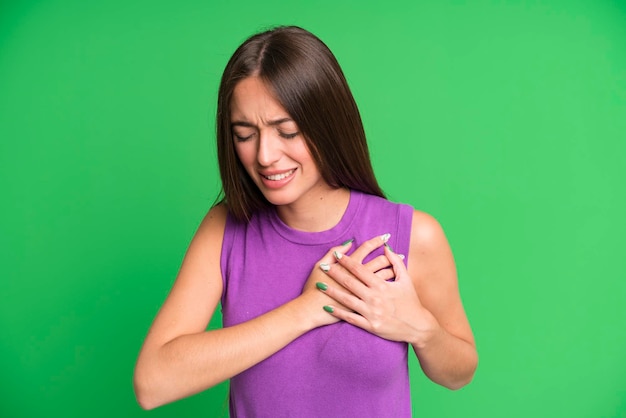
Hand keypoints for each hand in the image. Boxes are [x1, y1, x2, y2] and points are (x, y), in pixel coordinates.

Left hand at [317, 235, 438, 344]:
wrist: (418, 326)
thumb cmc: (411, 301)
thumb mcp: (406, 280)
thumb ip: (396, 262)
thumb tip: (387, 247)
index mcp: (382, 285)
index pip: (360, 269)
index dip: (346, 261)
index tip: (336, 254)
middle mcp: (375, 298)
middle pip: (350, 282)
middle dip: (335, 273)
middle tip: (323, 266)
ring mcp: (371, 312)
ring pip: (347, 300)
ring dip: (332, 292)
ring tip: (320, 285)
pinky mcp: (370, 325)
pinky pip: (351, 318)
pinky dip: (338, 312)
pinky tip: (328, 307)